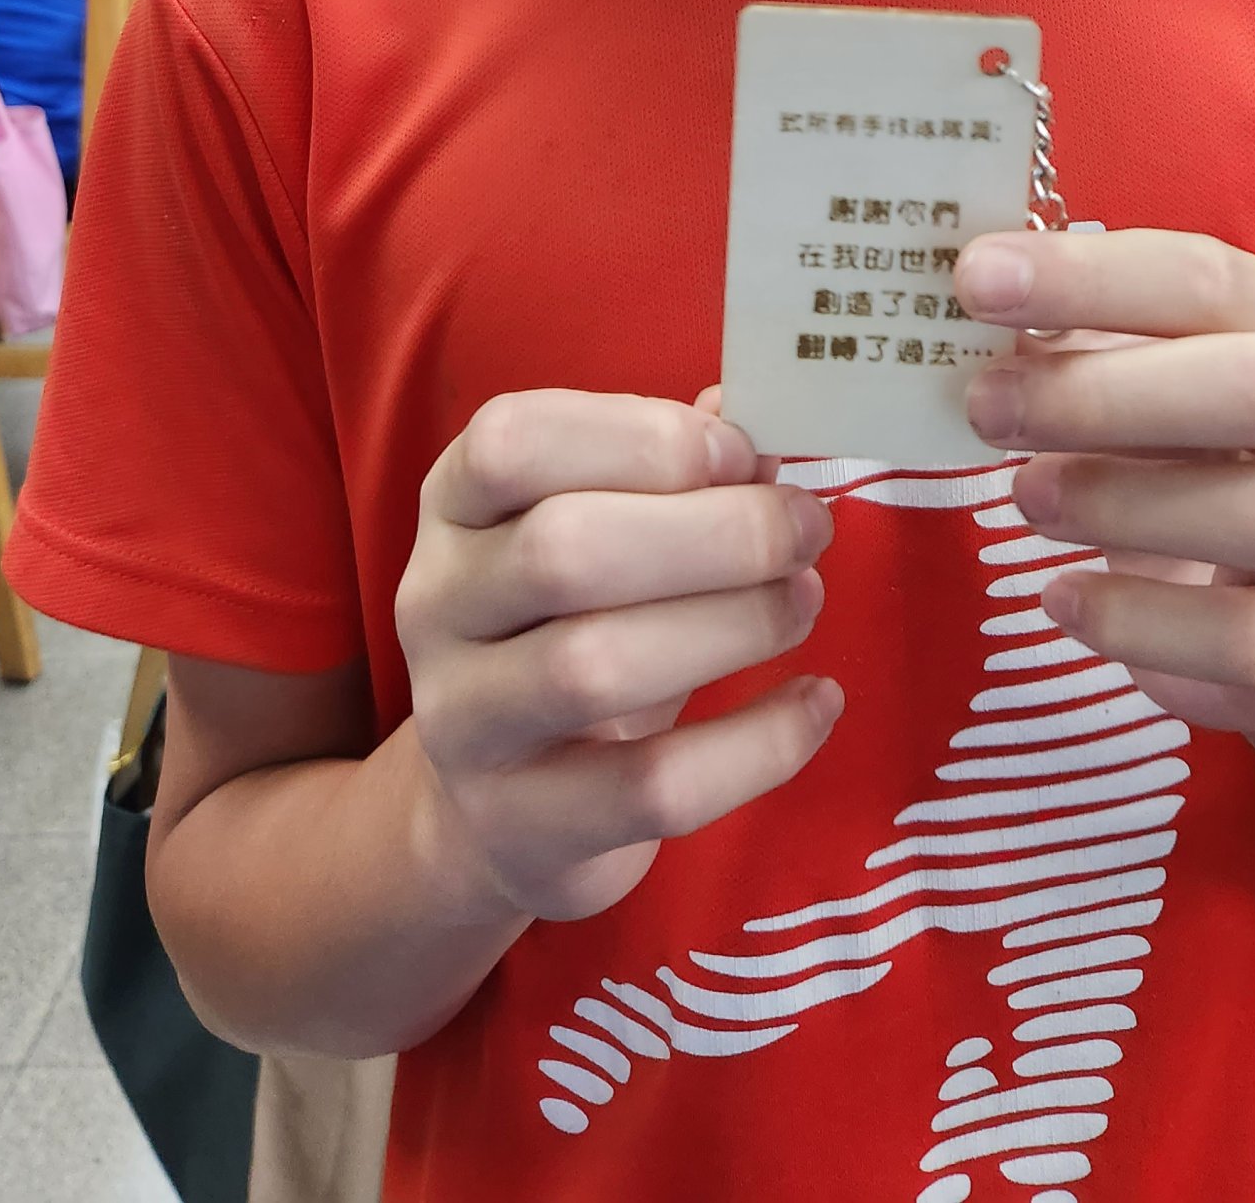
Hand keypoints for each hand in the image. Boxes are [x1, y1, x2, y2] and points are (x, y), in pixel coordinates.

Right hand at [395, 391, 838, 924]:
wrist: (493, 810)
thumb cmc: (570, 629)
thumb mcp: (602, 532)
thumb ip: (673, 475)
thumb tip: (764, 429)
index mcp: (455, 506)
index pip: (512, 441)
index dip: (641, 436)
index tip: (742, 453)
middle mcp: (438, 606)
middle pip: (563, 552)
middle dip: (714, 534)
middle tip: (805, 530)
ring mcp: (467, 725)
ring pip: (594, 669)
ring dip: (733, 625)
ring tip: (805, 600)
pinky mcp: (526, 826)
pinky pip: (653, 790)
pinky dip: (757, 745)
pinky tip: (816, 702)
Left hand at [954, 231, 1254, 733]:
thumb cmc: (1191, 445)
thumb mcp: (1144, 371)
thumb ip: (1076, 332)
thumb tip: (968, 297)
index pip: (1209, 277)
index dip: (1090, 276)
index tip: (974, 279)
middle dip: (1107, 394)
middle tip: (986, 406)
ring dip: (1125, 502)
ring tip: (1023, 496)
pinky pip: (1247, 639)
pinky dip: (1141, 620)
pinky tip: (1063, 598)